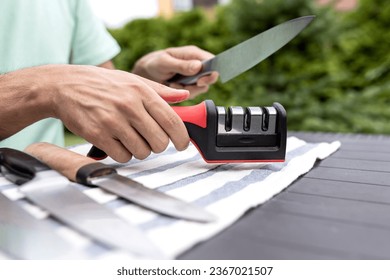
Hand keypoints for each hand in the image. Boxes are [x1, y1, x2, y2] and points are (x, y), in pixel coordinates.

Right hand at [44, 65, 189, 161]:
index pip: (172, 121)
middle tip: (150, 140)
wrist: (64, 86)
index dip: (182, 138)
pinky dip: (123, 154)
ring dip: (140, 150)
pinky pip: (122, 157)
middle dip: (158, 145)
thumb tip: (184, 96)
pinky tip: (117, 142)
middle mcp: (129, 105)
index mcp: (141, 91)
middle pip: (160, 142)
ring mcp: (112, 121)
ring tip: (130, 138)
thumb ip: (160, 91)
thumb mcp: (132, 79)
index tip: (183, 145)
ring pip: (142, 152)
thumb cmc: (102, 84)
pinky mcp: (98, 135)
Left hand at [132, 45, 218, 98]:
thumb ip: (181, 65)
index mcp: (193, 53)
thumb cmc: (154, 63)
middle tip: (185, 86)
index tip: (199, 81)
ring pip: (202, 87)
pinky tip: (173, 87)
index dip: (211, 72)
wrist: (146, 74)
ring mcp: (195, 76)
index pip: (212, 60)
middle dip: (199, 84)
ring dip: (189, 90)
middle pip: (211, 76)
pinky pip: (194, 93)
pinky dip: (184, 93)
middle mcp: (197, 64)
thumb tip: (199, 66)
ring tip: (173, 84)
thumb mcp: (165, 63)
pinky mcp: (191, 85)